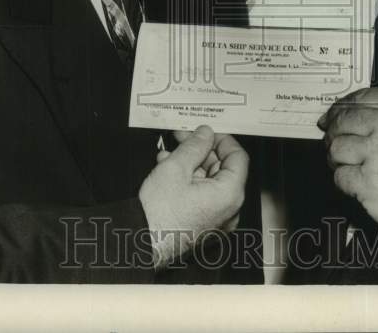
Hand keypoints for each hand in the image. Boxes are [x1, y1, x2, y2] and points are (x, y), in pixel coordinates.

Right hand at [139, 125, 247, 267]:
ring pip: (208, 181)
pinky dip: (188, 180)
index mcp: (229, 194)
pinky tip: (168, 169)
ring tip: (168, 154)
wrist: (139, 245)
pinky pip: (202, 195)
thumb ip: (195, 146)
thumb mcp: (175, 168)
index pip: (238, 157)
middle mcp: (228, 209)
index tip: (205, 131)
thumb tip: (205, 133)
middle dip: (200, 150)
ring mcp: (215, 219)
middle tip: (182, 137)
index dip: (221, 139)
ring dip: (190, 163)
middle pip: (222, 168)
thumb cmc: (158, 214)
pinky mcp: (202, 224)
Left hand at [318, 87, 377, 253]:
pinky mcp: (368, 183)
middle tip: (332, 140)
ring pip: (337, 148)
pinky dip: (344, 181)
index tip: (333, 113)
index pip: (361, 98)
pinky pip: (341, 176)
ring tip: (347, 164)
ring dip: (337, 158)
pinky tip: (356, 183)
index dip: (341, 106)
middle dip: (333, 132)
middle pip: (343, 121)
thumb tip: (358, 115)